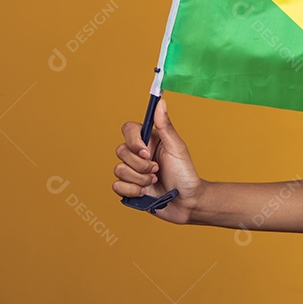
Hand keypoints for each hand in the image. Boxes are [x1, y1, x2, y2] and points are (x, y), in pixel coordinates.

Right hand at [112, 99, 202, 223]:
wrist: (186, 202)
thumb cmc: (185, 173)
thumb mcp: (177, 148)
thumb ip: (166, 126)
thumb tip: (161, 102)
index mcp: (149, 141)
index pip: (129, 129)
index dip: (133, 140)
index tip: (146, 150)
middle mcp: (138, 155)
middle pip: (121, 151)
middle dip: (140, 164)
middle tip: (157, 169)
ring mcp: (132, 172)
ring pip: (118, 170)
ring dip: (139, 179)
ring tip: (154, 181)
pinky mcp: (128, 189)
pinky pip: (116, 186)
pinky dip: (132, 191)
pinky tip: (146, 193)